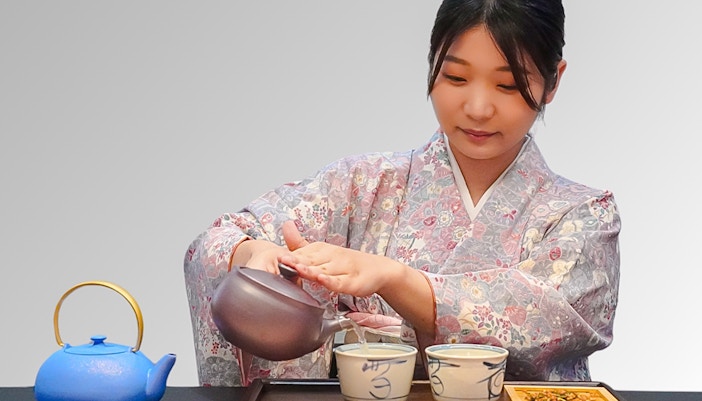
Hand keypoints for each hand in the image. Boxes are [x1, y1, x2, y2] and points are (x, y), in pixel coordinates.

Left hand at [279, 221, 400, 296]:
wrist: (378, 270)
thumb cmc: (346, 264)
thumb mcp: (321, 253)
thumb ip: (301, 244)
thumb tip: (285, 225)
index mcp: (322, 250)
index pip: (302, 253)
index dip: (289, 256)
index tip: (275, 256)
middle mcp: (332, 256)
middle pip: (311, 260)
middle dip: (296, 261)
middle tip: (281, 260)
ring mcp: (343, 269)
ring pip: (324, 270)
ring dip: (310, 270)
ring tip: (297, 268)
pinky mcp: (353, 282)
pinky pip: (340, 282)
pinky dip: (331, 281)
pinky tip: (323, 280)